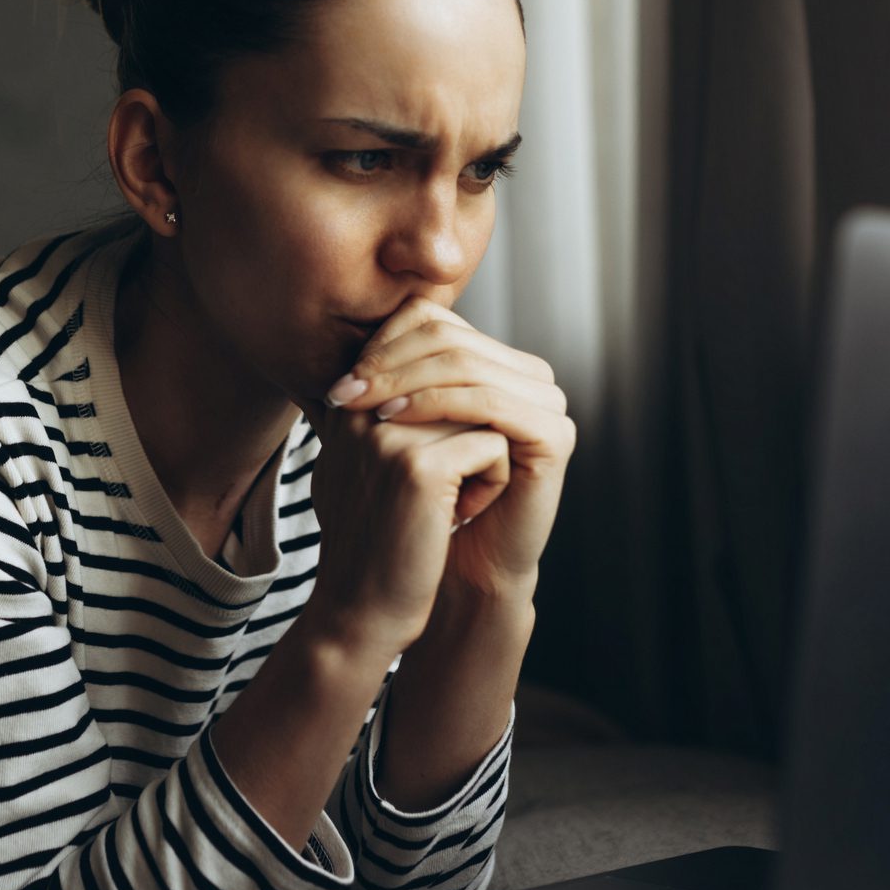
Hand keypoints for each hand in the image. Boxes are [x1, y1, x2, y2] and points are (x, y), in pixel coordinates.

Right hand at [298, 368, 513, 662]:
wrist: (362, 610)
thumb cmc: (377, 538)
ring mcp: (387, 434)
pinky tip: (457, 517)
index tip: (449, 448)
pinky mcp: (419, 467)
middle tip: (452, 481)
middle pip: (462, 373)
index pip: (425, 338)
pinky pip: (495, 447)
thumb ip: (386, 409)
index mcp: (349, 399)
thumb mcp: (365, 462)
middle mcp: (361, 406)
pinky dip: (492, 484)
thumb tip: (437, 360)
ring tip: (452, 499)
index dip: (462, 382)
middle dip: (477, 425)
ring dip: (486, 457)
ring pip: (485, 412)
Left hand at [323, 296, 574, 603]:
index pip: (434, 321)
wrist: (452, 568)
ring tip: (362, 410)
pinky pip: (491, 404)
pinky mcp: (555, 435)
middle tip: (342, 393)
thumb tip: (334, 320)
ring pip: (466, 365)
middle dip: (387, 363)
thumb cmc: (417, 500)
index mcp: (494, 362)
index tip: (338, 384)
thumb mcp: (392, 428)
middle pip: (449, 339)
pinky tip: (393, 422)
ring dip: (404, 383)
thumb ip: (380, 376)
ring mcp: (547, 402)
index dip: (382, 345)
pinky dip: (437, 406)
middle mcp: (527, 374)